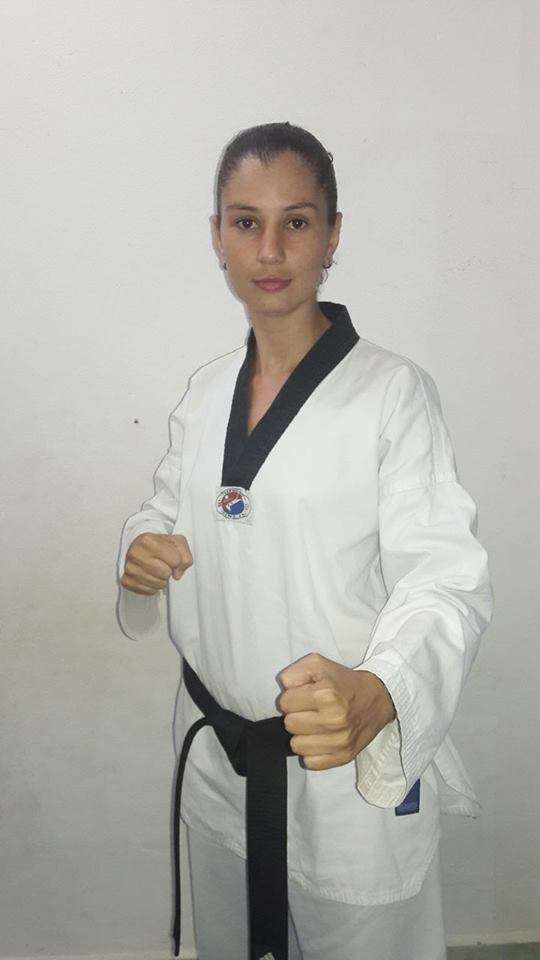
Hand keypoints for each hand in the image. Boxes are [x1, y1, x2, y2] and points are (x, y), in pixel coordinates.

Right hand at [120, 532, 192, 594]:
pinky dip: (153, 586)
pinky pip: (150, 591)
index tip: (170, 556)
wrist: (141, 548)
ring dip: (161, 579)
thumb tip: (177, 574)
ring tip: (156, 569)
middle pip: (166, 574)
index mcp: (147, 540)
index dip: (177, 560)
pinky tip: (149, 576)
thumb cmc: (159, 545)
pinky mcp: (126, 581)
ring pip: (159, 584)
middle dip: (168, 570)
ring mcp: (129, 568)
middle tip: (162, 563)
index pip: (176, 560)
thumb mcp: (176, 542)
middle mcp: (135, 553)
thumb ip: (185, 556)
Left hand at [276, 652, 395, 770]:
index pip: (284, 703)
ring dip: (303, 735)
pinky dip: (312, 752)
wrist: (377, 698)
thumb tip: (284, 688)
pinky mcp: (343, 757)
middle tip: (311, 710)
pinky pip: (310, 762)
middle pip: (289, 725)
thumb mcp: (318, 664)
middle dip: (296, 715)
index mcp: (326, 695)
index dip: (292, 697)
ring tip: (315, 724)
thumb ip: (294, 672)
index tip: (304, 696)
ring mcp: (339, 742)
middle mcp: (333, 720)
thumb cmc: (344, 682)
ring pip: (297, 746)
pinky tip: (321, 739)